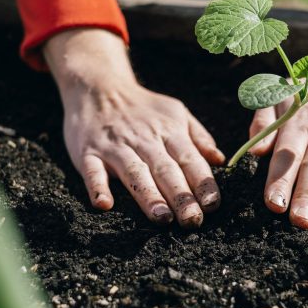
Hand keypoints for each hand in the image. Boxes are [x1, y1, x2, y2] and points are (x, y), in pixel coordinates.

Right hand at [44, 29, 224, 226]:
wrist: (98, 87)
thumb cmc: (144, 108)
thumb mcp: (176, 112)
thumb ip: (198, 137)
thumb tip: (220, 160)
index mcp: (169, 131)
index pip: (190, 159)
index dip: (202, 182)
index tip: (213, 204)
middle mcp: (144, 140)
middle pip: (165, 170)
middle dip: (181, 196)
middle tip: (192, 220)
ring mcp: (114, 146)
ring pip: (134, 172)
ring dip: (148, 196)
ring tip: (162, 218)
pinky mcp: (88, 152)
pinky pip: (93, 171)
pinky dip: (97, 187)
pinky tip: (104, 204)